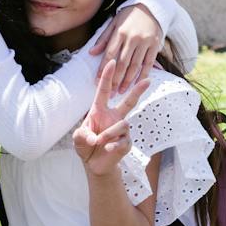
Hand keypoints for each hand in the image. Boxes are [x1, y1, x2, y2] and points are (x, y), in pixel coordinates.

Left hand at [71, 57, 149, 175]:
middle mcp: (113, 117)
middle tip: (147, 80)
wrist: (94, 164)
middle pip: (128, 102)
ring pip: (122, 124)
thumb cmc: (86, 145)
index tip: (112, 61)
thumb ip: (82, 135)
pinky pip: (123, 140)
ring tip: (99, 142)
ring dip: (108, 134)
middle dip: (138, 91)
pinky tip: (107, 150)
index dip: (107, 76)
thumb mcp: (78, 139)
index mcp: (100, 111)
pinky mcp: (127, 142)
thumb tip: (95, 138)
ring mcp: (122, 130)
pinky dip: (112, 146)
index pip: (104, 91)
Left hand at [92, 2, 165, 87]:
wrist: (150, 7)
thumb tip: (91, 53)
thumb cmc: (128, 16)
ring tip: (121, 91)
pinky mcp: (155, 45)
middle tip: (110, 93)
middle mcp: (132, 38)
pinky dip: (143, 75)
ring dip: (128, 80)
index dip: (103, 69)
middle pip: (122, 63)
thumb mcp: (114, 23)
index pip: (109, 54)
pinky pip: (149, 63)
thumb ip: (103, 39)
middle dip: (115, 80)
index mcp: (120, 32)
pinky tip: (138, 84)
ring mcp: (145, 41)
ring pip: (135, 65)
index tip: (97, 81)